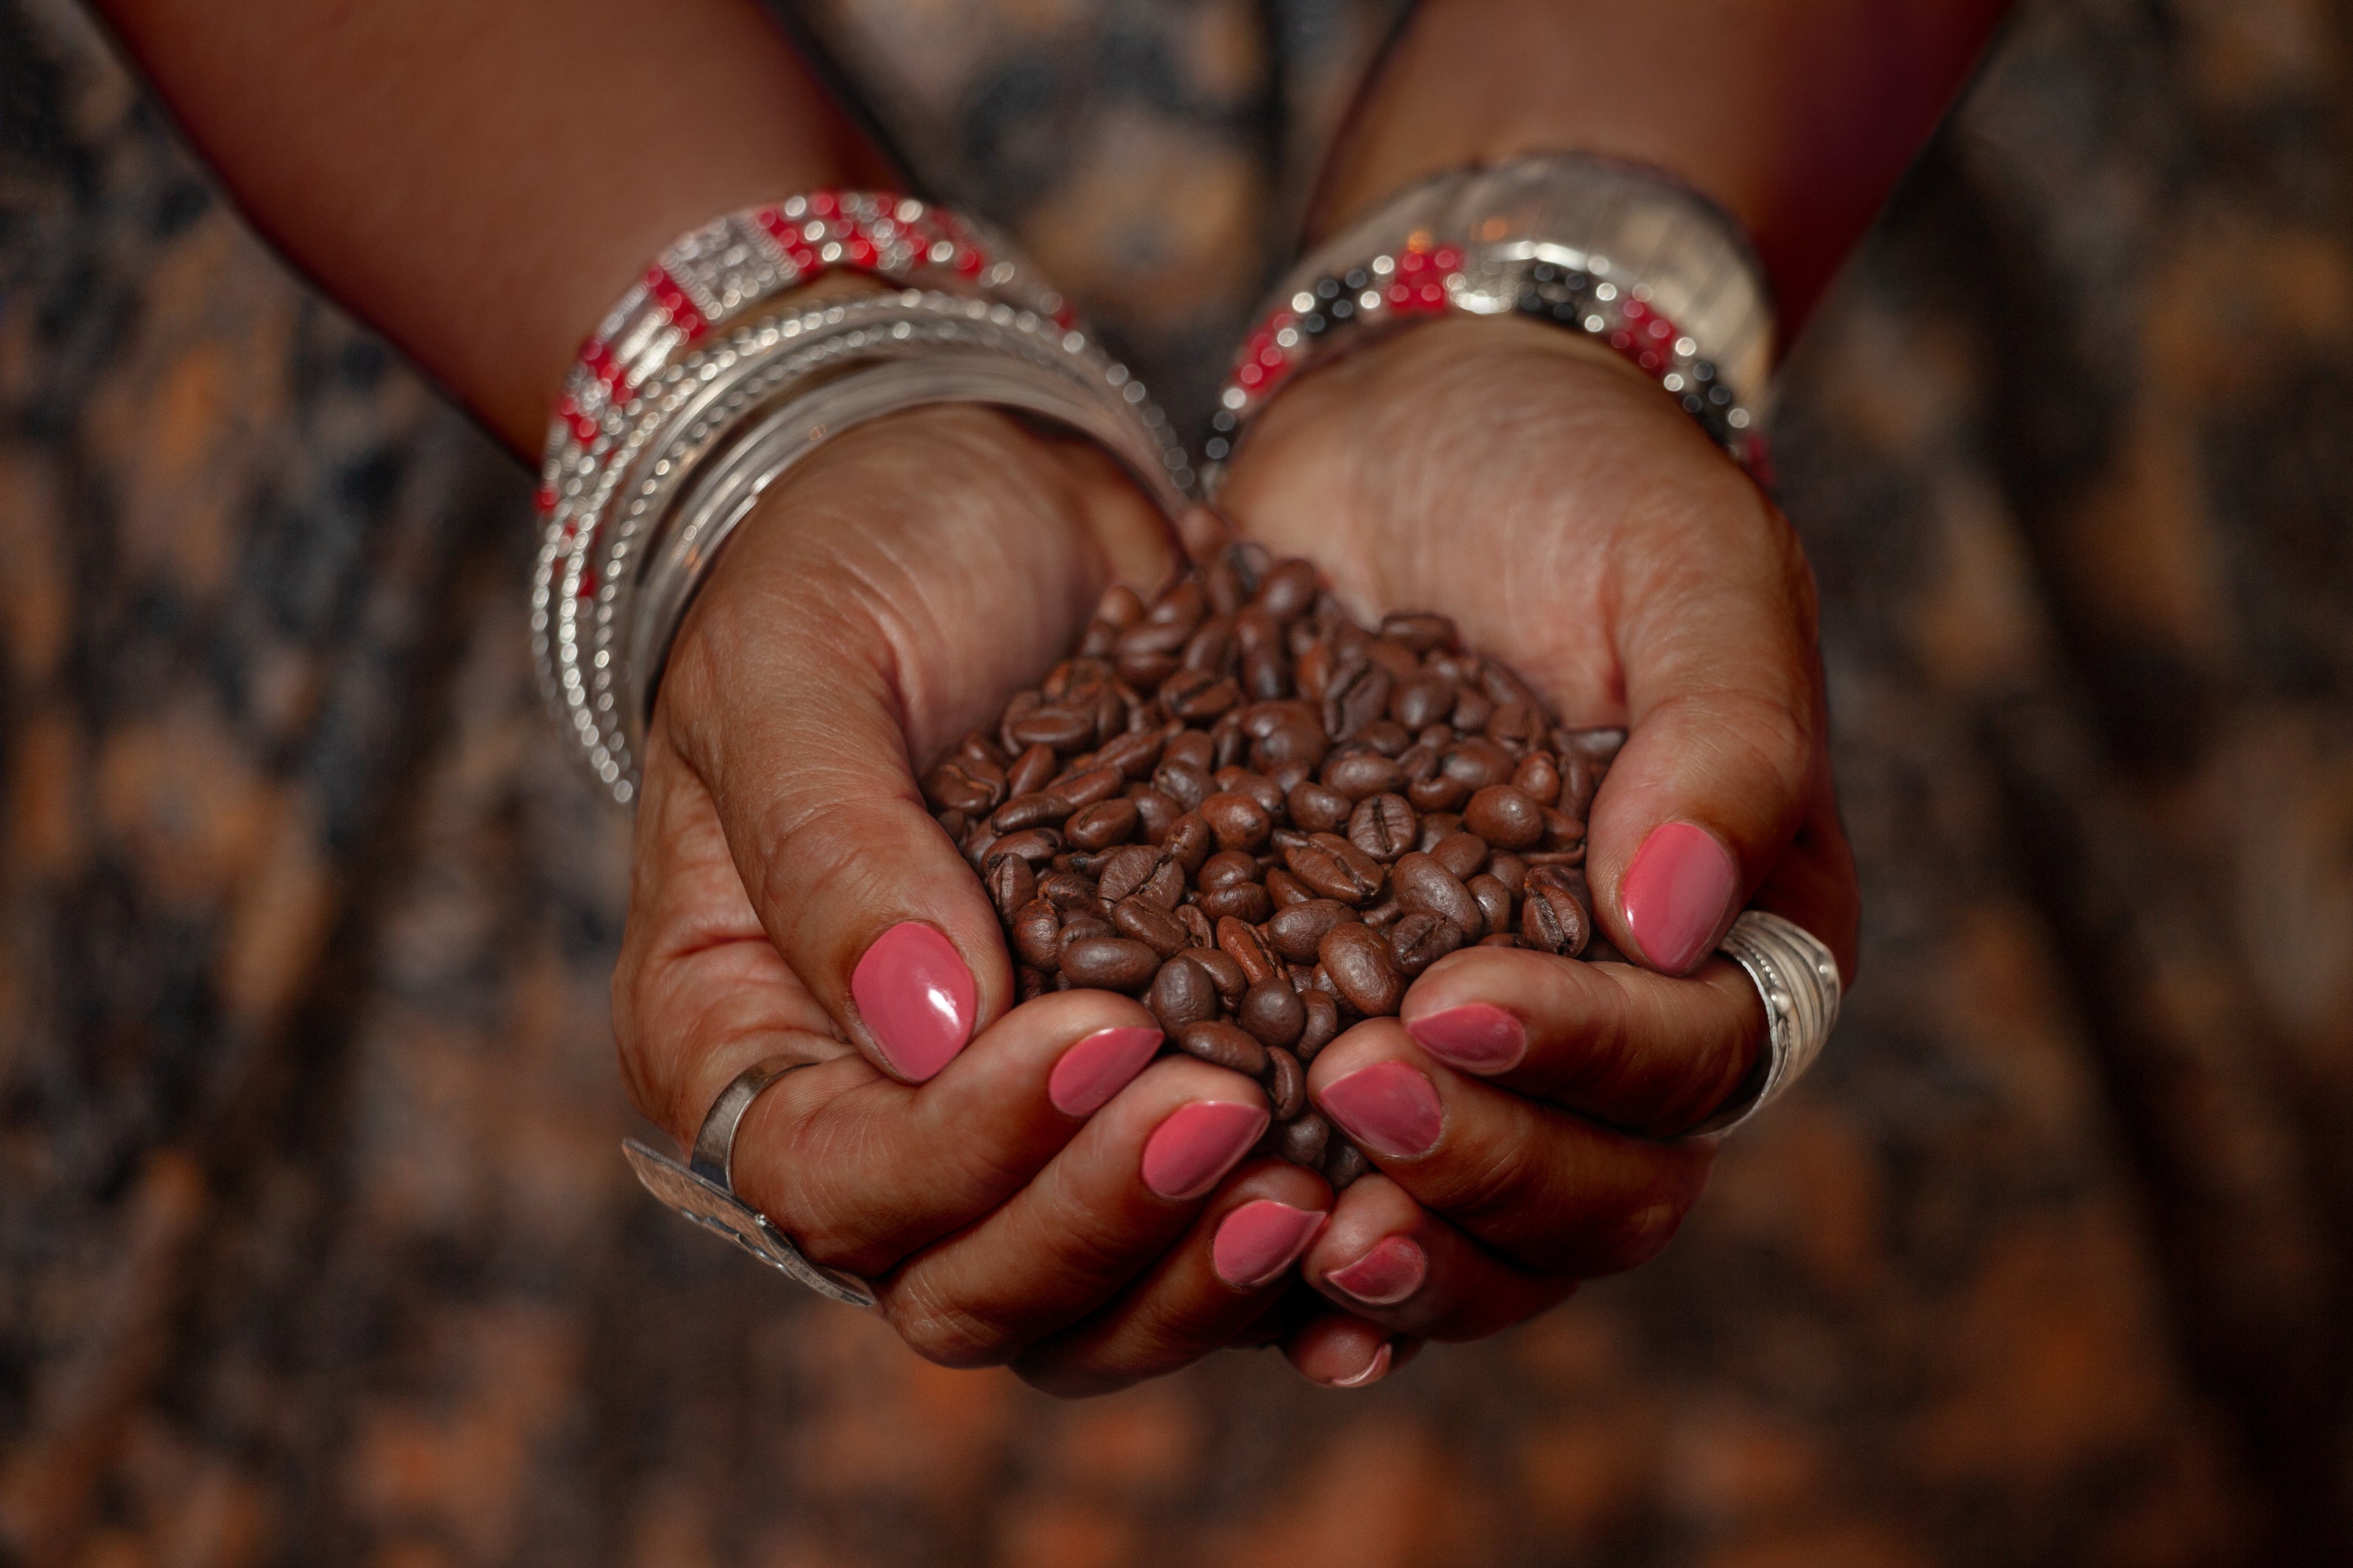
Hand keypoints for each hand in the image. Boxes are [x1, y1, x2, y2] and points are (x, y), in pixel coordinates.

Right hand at [612, 406, 1333, 1394]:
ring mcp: (1017, 1131)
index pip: (834, 1182)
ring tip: (1315, 1185)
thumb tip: (922, 1027)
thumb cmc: (857, 562)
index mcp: (742, 1037)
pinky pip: (1201, 1236)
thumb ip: (834, 843)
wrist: (1003, 506)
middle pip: (967, 1290)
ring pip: (1093, 1309)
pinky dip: (1285, 1254)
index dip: (962, 1147)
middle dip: (1099, 1227)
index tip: (1103, 1029)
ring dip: (1199, 1271)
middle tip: (1230, 1116)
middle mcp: (873, 1120)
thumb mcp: (800, 662)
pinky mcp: (1145, 1105)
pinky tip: (1375, 1206)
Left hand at [1215, 316, 1859, 1381]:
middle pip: (1597, 1193)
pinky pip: (1345, 1189)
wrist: (1417, 430)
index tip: (1450, 1000)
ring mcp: (1478, 1048)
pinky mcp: (1341, 1033)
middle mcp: (1616, 1022)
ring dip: (1398, 1251)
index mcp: (1733, 932)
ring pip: (1480, 1232)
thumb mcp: (1686, 566)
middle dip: (1480, 1167)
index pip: (1693, 1062)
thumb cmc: (1584, 483)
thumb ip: (1721, 736)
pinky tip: (1229, 1263)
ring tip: (1291, 1228)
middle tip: (1349, 1093)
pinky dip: (1298, 1252)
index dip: (1582, 1058)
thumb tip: (1677, 924)